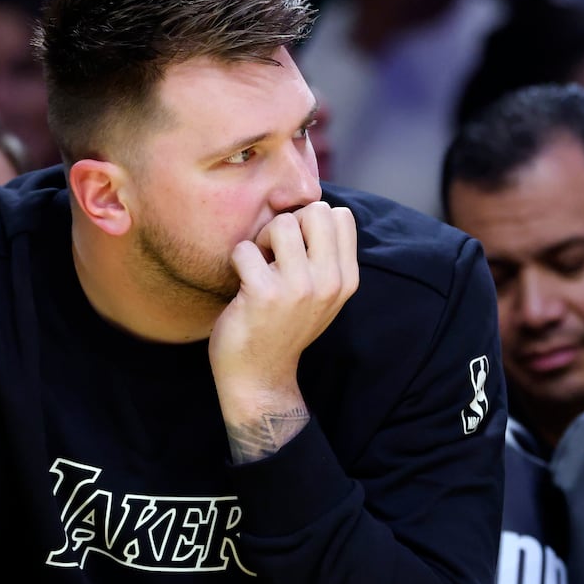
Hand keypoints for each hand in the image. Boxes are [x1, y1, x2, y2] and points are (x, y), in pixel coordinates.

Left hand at [209, 202, 358, 454]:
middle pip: (316, 211)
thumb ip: (326, 258)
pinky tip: (241, 282)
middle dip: (289, 223)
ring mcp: (298, 289)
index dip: (312, 222)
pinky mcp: (264, 295)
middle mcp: (329, 282)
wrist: (260, 377)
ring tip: (258, 265)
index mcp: (346, 279)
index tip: (297, 247)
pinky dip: (237, 260)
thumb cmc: (284, 327)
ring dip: (261, 239)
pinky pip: (246, 248)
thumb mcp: (322, 296)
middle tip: (274, 252)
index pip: (341, 215)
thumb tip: (313, 207)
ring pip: (281, 223)